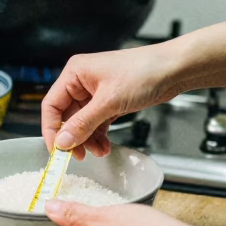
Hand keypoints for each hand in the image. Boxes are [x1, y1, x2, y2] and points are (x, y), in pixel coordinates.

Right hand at [41, 45, 180, 158]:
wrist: (174, 69)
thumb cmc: (144, 71)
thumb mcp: (109, 101)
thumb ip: (83, 123)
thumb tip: (63, 142)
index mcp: (75, 73)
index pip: (51, 105)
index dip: (52, 129)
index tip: (57, 150)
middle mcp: (82, 82)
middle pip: (67, 117)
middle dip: (74, 138)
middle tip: (78, 156)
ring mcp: (97, 93)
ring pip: (82, 123)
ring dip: (88, 139)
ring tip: (99, 151)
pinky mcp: (110, 101)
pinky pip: (97, 123)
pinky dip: (99, 135)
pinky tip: (104, 145)